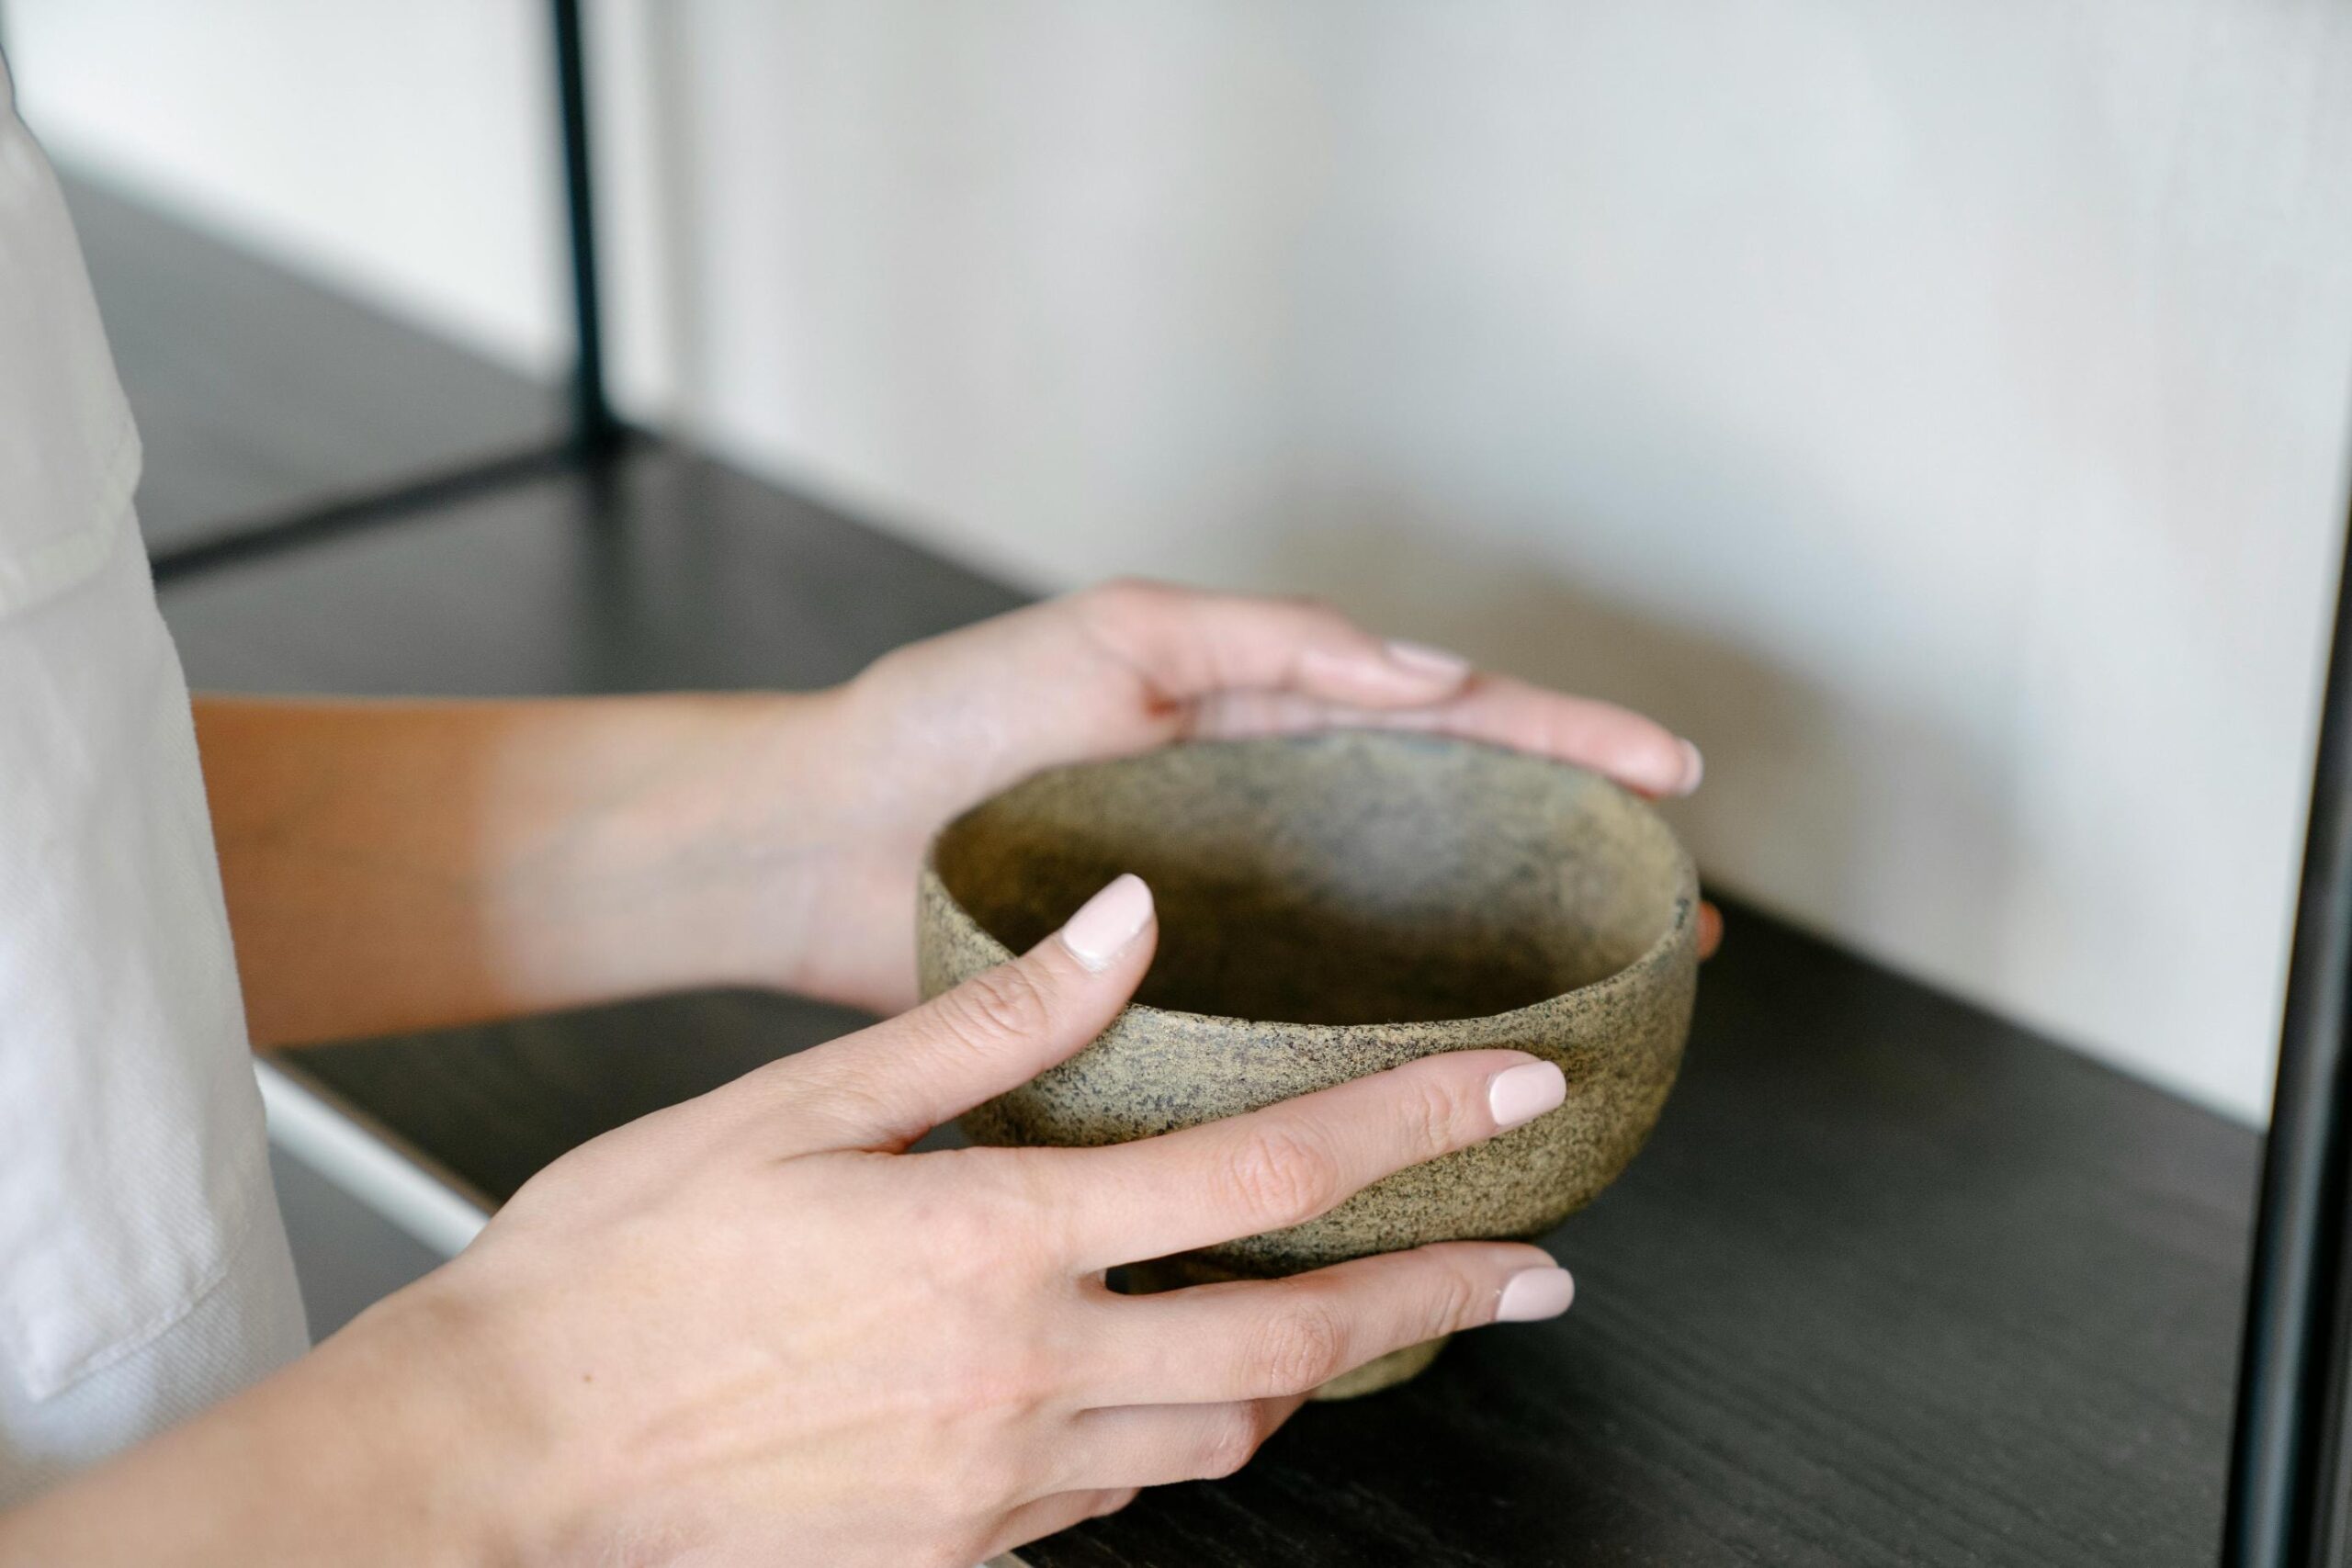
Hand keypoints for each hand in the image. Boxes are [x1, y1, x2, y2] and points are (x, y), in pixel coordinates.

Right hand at [392, 876, 1569, 1563]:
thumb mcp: (790, 1109)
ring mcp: (995, 1491)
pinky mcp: (954, 1560)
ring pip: (1219, 1439)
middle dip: (1434, 1294)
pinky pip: (1111, 1500)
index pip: (1262, 1181)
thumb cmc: (616, 1270)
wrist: (494, 1463)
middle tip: (1535, 1268)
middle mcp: (1023, 1378)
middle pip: (1291, 1342)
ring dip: (1313, 1376)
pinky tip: (1168, 1395)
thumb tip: (1124, 923)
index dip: (1415, 1131)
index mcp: (993, 1243)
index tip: (1522, 1099)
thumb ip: (983, 1024)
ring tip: (1373, 1322)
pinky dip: (1171, 1438)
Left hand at [789, 579, 1716, 1011]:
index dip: (1565, 744)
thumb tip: (1432, 673)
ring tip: (1610, 1011)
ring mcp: (1231, 922)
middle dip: (1572, 870)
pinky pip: (1307, 1029)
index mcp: (1263, 718)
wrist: (817, 844)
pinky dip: (1387, 1054)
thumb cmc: (949, 720)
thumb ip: (1269, 641)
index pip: (1448, 722)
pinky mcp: (1180, 1010)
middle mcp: (1265, 824)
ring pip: (1399, 947)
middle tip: (1677, 926)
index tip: (1668, 778)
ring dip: (1506, 972)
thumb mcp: (1116, 635)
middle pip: (1454, 842)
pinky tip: (1448, 1090)